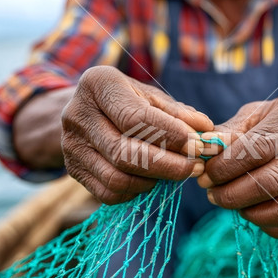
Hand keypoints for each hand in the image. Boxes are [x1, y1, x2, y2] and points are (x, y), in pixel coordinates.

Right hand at [62, 66, 212, 204]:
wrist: (88, 111)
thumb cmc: (129, 100)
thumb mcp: (151, 97)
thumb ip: (178, 113)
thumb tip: (206, 131)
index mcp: (99, 84)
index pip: (136, 118)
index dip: (171, 136)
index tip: (199, 147)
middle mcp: (78, 114)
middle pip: (125, 152)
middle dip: (167, 165)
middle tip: (195, 167)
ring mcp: (71, 145)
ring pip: (116, 177)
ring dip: (154, 181)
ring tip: (176, 172)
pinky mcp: (73, 170)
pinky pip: (108, 192)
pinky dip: (137, 191)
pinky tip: (153, 180)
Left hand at [198, 89, 277, 238]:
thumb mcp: (256, 115)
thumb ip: (229, 132)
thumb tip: (203, 150)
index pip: (258, 147)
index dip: (226, 166)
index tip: (206, 175)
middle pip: (271, 182)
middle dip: (232, 194)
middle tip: (212, 193)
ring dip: (250, 213)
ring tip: (231, 203)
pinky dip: (269, 226)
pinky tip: (253, 212)